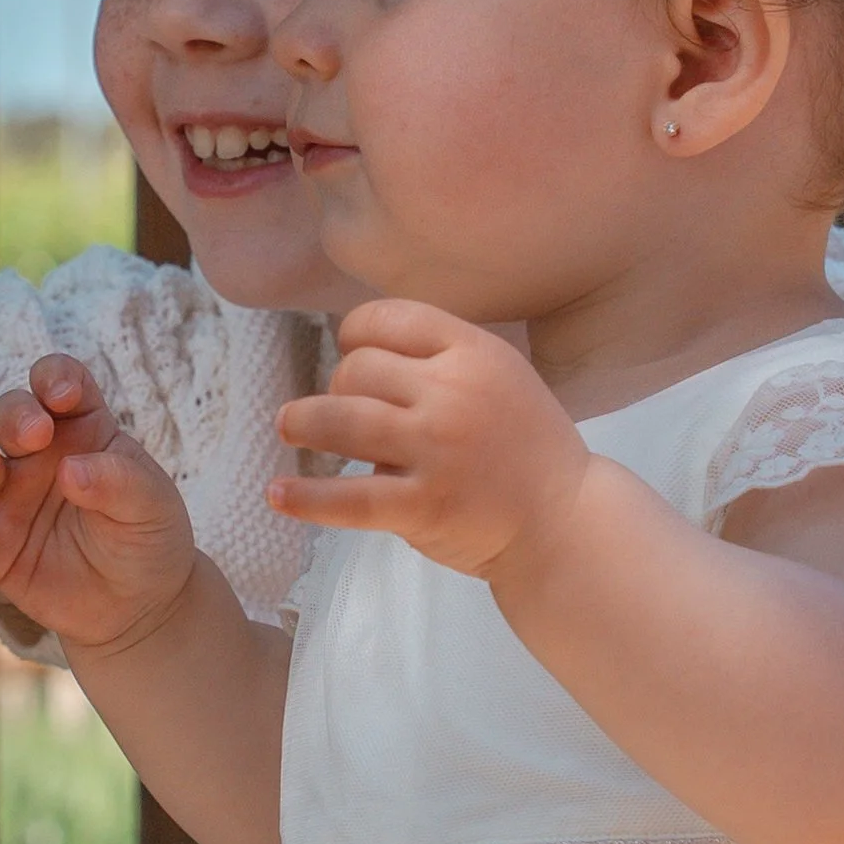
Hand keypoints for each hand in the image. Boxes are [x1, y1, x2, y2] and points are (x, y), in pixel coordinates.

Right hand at [0, 354, 197, 651]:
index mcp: (81, 429)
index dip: (54, 377)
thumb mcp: (153, 506)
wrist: (141, 606)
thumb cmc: (148, 538)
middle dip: (14, 414)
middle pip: (8, 414)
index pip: (58, 383)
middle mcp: (37, 457)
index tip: (64, 396)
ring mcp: (10, 501)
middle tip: (34, 434)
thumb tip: (71, 470)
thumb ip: (121, 482)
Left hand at [271, 300, 589, 578]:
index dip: (357, 334)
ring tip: (288, 427)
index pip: (391, 320)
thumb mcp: (502, 378)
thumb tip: (366, 351)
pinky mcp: (421, 507)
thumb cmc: (529, 450)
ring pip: (342, 420)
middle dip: (339, 385)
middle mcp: (453, 393)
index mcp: (475, 353)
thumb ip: (445, 361)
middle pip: (359, 369)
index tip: (350, 351)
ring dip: (304, 422)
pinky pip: (348, 498)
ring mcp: (435, 451)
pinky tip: (278, 494)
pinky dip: (306, 498)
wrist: (566, 523)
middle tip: (340, 410)